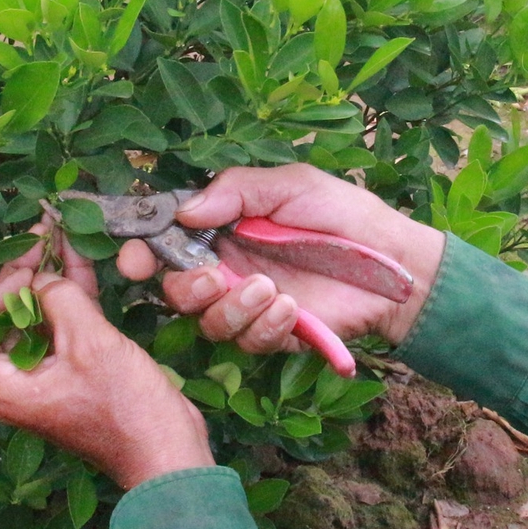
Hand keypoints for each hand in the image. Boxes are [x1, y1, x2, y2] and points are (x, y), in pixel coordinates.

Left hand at [0, 230, 212, 488]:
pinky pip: (67, 330)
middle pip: (6, 323)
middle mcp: (22, 384)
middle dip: (25, 277)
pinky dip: (73, 298)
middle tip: (41, 235)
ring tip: (62, 235)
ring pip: (41, 321)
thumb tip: (48, 277)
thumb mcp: (91, 343)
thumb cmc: (125, 405)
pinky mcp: (81, 373)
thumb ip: (62, 299)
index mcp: (9, 387)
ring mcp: (52, 378)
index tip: (25, 273)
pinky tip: (81, 261)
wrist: (168, 451)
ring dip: (52, 280)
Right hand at [115, 164, 444, 354]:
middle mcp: (227, 268)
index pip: (165, 242)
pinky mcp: (274, 335)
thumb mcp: (290, 186)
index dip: (140, 253)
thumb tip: (185, 212)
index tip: (133, 260)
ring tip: (271, 289)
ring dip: (232, 309)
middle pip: (176, 290)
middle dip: (186, 288)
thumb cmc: (343, 215)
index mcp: (222, 229)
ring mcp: (250, 305)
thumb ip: (235, 192)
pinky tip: (292, 309)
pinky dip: (265, 327)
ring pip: (208, 322)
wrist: (394, 262)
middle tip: (215, 277)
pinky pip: (249, 341)